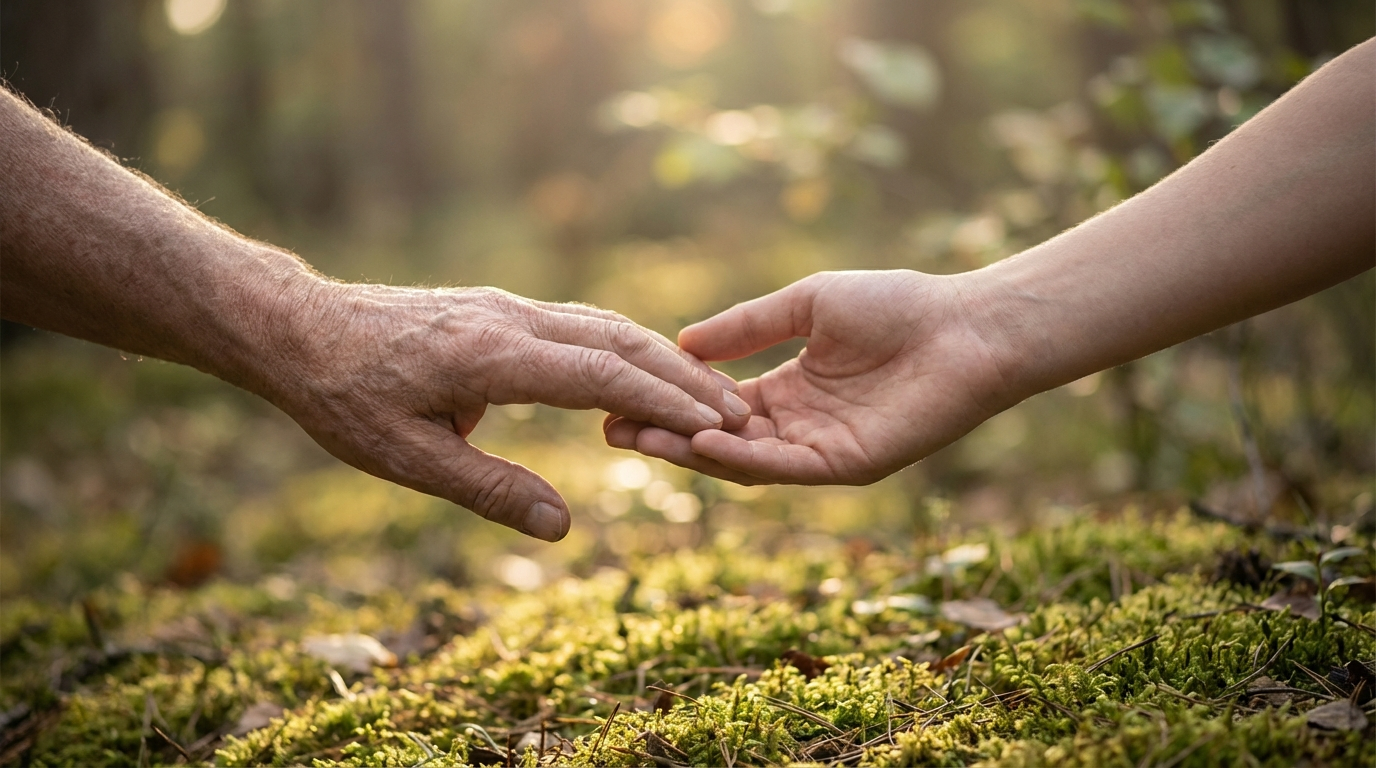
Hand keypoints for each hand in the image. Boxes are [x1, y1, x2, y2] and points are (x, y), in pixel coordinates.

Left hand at [263, 282, 750, 539]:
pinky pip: (582, 323)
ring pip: (606, 325)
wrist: (299, 328)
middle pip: (620, 339)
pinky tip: (643, 371)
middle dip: (684, 377)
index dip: (664, 401)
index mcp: (494, 355)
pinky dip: (627, 348)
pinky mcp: (502, 309)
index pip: (601, 375)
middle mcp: (512, 320)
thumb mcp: (409, 459)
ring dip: (662, 359)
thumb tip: (563, 526)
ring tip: (709, 395)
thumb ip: (490, 490)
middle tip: (737, 413)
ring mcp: (509, 308)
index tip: (717, 426)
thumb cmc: (345, 397)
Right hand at [603, 270, 1015, 484]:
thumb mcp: (806, 304)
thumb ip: (747, 326)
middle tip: (611, 428)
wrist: (966, 326)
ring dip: (692, 451)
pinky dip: (743, 459)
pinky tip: (704, 443)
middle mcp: (797, 425)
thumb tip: (681, 341)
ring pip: (743, 461)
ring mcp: (819, 449)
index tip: (620, 393)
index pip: (715, 405)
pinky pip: (784, 468)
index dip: (670, 402)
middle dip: (665, 434)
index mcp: (788, 388)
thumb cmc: (897, 305)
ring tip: (641, 438)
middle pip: (718, 439)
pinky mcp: (846, 465)